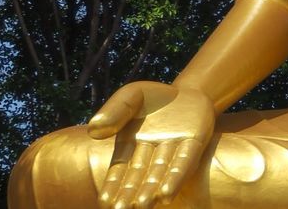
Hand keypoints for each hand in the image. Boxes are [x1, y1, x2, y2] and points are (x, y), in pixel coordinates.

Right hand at [87, 81, 214, 208]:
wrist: (189, 90)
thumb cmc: (154, 97)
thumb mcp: (132, 95)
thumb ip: (115, 110)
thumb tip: (93, 129)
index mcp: (130, 146)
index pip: (119, 169)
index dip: (113, 185)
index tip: (104, 202)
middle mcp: (151, 153)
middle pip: (138, 176)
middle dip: (130, 193)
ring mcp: (173, 149)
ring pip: (160, 173)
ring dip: (152, 190)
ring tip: (145, 205)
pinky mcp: (194, 143)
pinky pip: (184, 161)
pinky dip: (176, 176)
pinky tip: (167, 193)